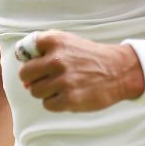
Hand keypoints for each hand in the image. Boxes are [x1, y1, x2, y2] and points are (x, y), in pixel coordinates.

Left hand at [16, 31, 144, 111]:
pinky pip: (47, 104)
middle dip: (32, 79)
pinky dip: (55, 103)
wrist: (120, 71)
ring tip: (62, 87)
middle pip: (25, 74)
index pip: (24, 49)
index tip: (37, 61)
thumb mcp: (68, 42)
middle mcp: (58, 59)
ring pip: (35, 91)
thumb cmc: (90, 58)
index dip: (28, 58)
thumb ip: (43, 51)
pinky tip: (68, 95)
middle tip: (47, 79)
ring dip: (45, 91)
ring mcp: (64, 80)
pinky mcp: (70, 99)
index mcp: (56, 41)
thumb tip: (25, 81)